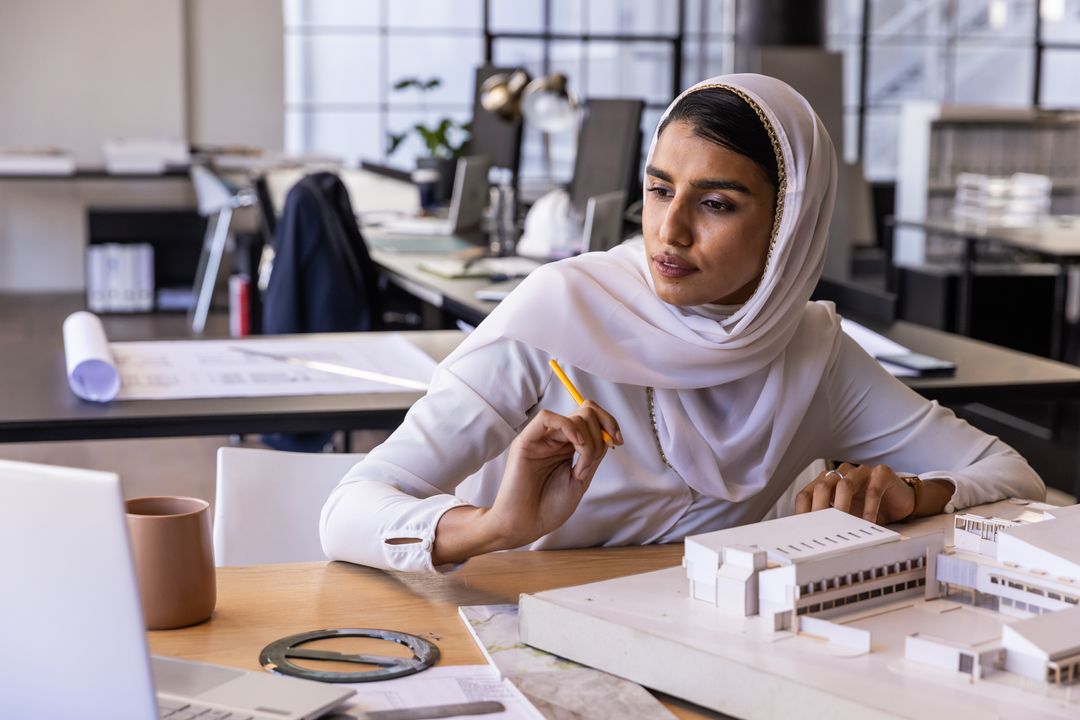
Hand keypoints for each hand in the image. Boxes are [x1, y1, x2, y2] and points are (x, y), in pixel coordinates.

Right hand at [489, 401, 621, 547]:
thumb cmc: (550, 507)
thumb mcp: (581, 479)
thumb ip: (593, 455)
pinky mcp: (525, 441)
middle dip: (600, 433)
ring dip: (587, 441)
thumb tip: (608, 434)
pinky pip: (547, 418)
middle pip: (585, 412)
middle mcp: (555, 439)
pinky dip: (569, 427)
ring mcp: (540, 439)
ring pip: (572, 417)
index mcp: (567, 446)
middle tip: (593, 461)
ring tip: (580, 468)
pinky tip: (576, 445)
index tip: (619, 441)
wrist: (527, 525)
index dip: (609, 423)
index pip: (590, 418)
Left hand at [794, 463, 914, 524]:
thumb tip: (811, 539)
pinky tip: (869, 522)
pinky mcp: (881, 474)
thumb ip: (829, 521)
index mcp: (826, 481)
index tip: (804, 530)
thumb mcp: (845, 516)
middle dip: (820, 509)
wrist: (900, 502)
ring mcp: (860, 471)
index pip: (806, 494)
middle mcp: (841, 473)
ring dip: (842, 507)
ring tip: (844, 526)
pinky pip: (872, 490)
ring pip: (845, 485)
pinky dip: (869, 508)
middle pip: (822, 487)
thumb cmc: (868, 508)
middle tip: (823, 529)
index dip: (803, 512)